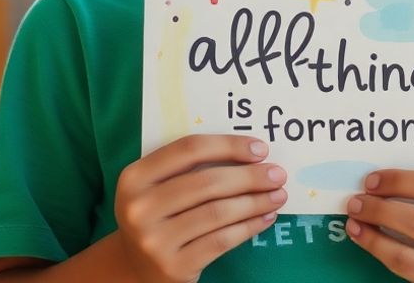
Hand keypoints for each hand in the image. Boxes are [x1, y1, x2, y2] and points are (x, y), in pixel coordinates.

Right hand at [114, 135, 288, 282]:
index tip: (260, 149)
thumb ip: (190, 168)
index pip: (189, 150)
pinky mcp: (173, 266)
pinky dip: (249, 226)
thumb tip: (252, 153)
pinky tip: (266, 217)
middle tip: (278, 174)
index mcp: (134, 178)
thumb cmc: (159, 215)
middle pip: (208, 182)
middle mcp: (139, 208)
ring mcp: (154, 240)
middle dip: (250, 176)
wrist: (137, 267)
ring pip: (218, 212)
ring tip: (279, 195)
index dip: (229, 146)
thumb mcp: (159, 187)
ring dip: (256, 202)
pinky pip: (221, 240)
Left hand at [347, 169, 413, 282]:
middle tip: (356, 201)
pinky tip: (366, 240)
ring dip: (372, 235)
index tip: (372, 180)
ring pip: (404, 253)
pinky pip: (404, 270)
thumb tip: (381, 183)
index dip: (398, 181)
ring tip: (354, 221)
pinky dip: (379, 252)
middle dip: (379, 209)